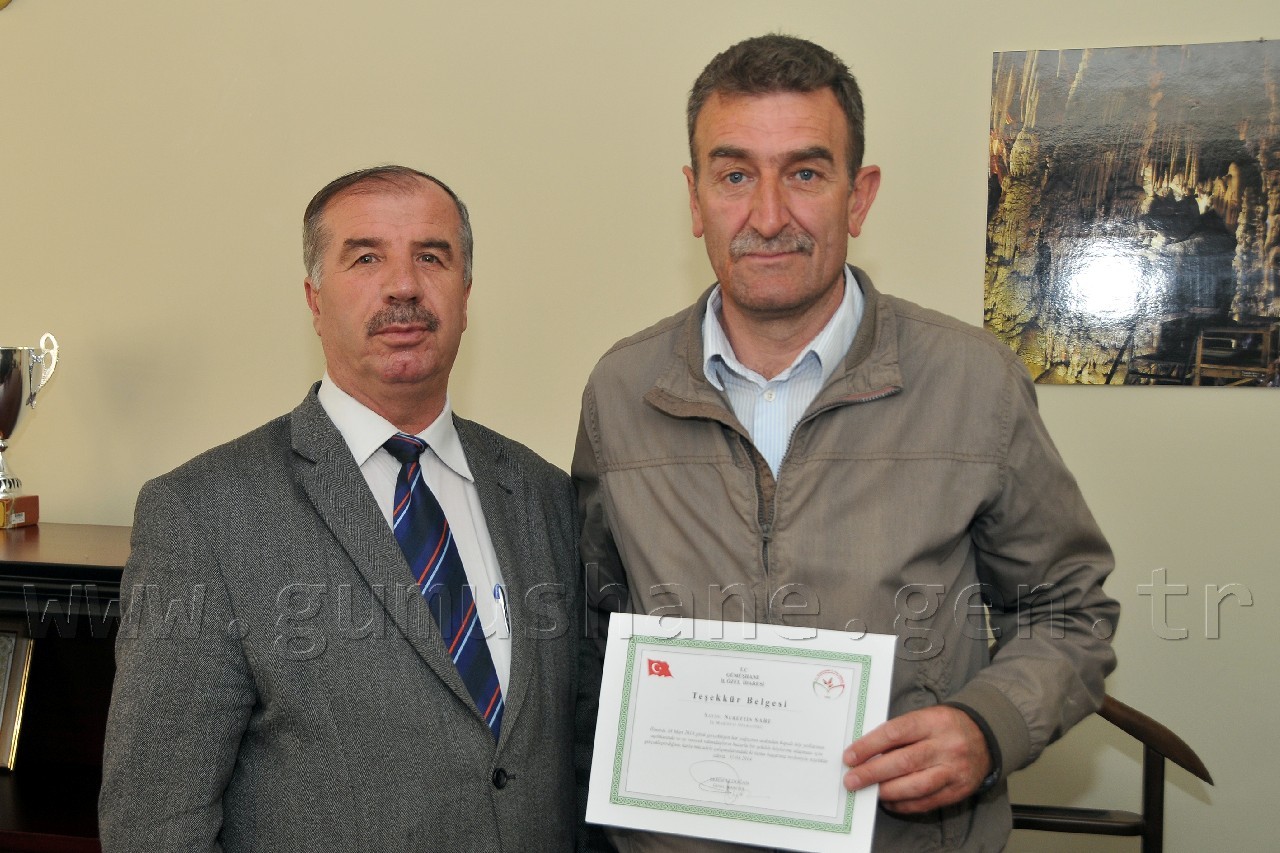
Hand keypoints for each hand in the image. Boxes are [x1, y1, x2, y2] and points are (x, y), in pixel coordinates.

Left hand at [842, 705, 991, 813]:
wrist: (986, 736)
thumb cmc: (945, 726)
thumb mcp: (925, 717)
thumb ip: (899, 733)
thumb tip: (866, 752)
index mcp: (934, 721)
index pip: (896, 732)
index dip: (870, 745)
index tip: (850, 756)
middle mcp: (946, 746)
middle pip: (904, 761)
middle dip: (873, 772)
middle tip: (851, 779)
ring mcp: (954, 770)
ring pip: (916, 785)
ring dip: (887, 790)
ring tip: (868, 791)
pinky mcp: (958, 790)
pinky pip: (927, 801)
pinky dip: (904, 803)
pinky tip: (888, 800)